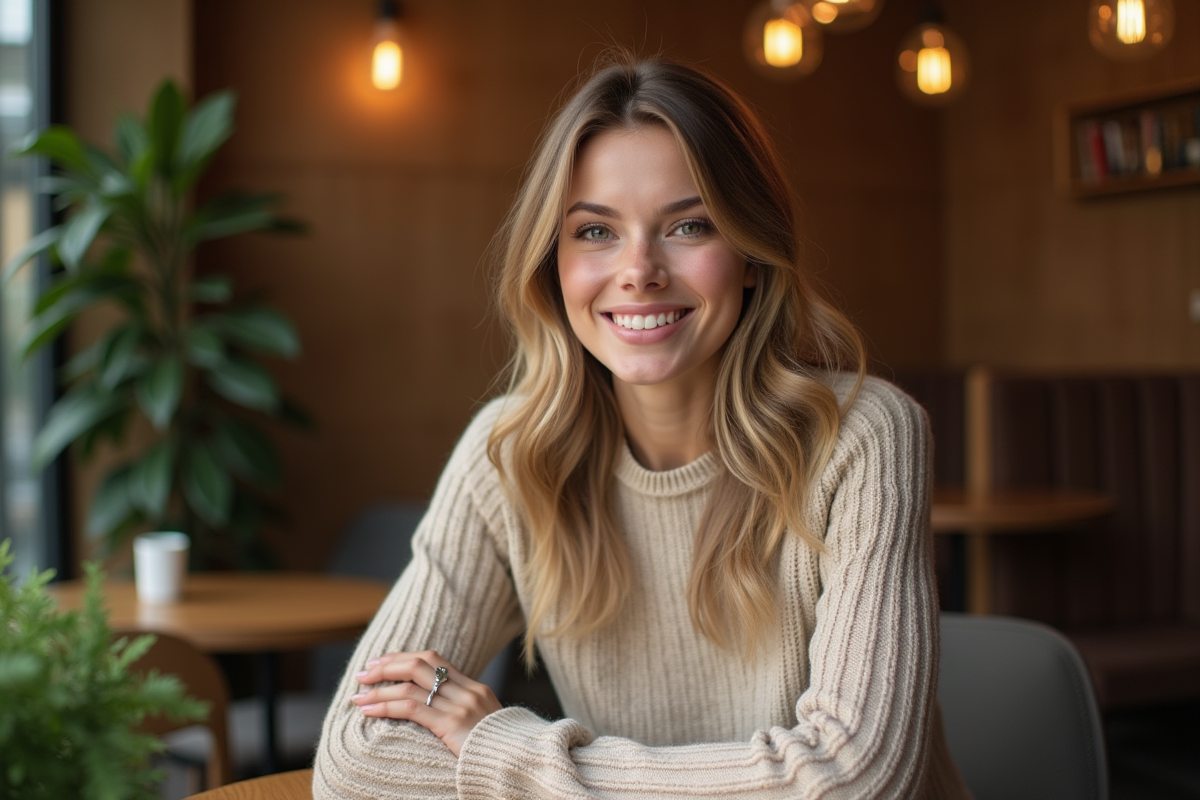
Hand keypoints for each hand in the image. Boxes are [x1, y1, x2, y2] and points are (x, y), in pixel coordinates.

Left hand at [351, 649, 501, 756]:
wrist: (518, 762)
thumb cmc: (498, 750)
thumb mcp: (485, 724)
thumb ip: (464, 712)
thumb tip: (436, 710)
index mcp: (475, 688)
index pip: (433, 660)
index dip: (404, 658)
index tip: (381, 662)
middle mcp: (467, 691)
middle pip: (419, 665)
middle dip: (387, 667)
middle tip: (363, 673)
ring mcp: (460, 707)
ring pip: (410, 686)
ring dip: (379, 689)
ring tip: (358, 697)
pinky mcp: (452, 724)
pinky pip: (412, 708)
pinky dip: (385, 706)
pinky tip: (369, 710)